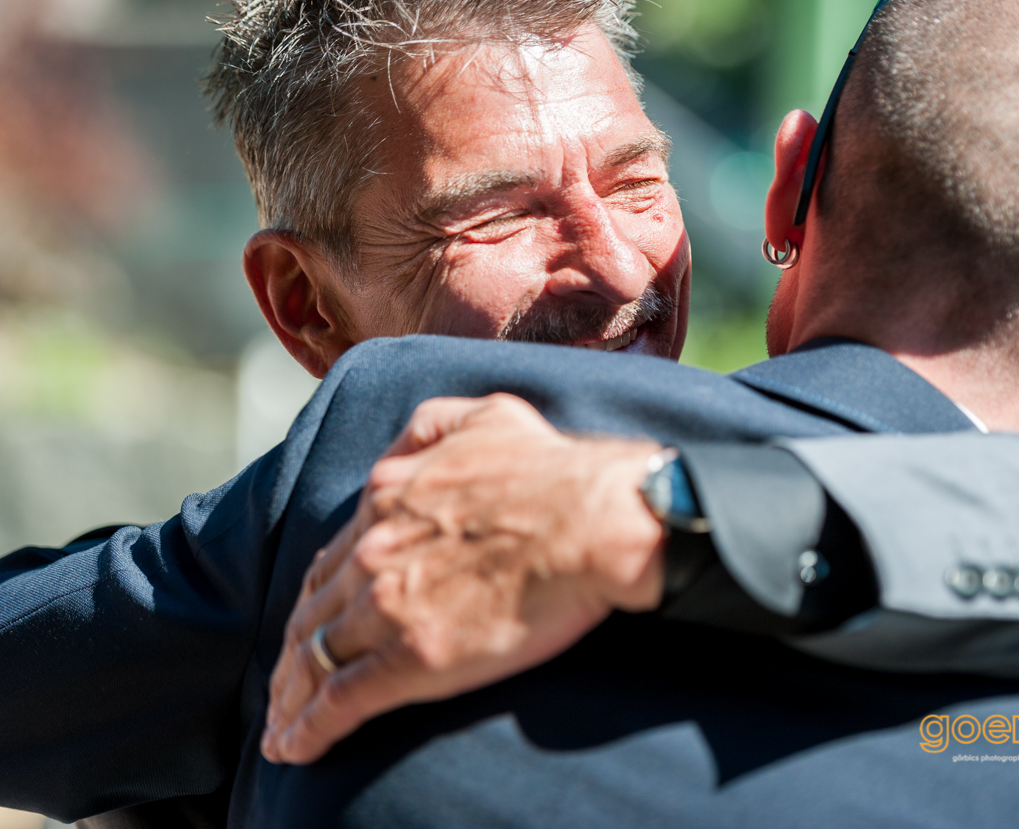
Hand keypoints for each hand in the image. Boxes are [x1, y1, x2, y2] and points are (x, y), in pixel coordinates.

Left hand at [261, 393, 664, 764]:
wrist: (592, 520)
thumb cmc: (554, 471)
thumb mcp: (487, 416)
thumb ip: (434, 425)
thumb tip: (409, 445)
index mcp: (387, 496)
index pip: (332, 556)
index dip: (317, 594)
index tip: (312, 618)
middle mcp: (373, 550)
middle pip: (314, 611)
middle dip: (292, 651)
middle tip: (283, 682)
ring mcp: (387, 606)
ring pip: (315, 657)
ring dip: (291, 694)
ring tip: (279, 725)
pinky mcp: (411, 658)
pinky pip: (339, 700)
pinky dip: (307, 729)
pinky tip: (291, 750)